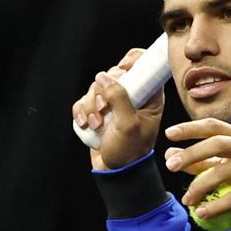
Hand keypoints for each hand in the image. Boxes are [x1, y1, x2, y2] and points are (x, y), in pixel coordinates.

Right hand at [71, 48, 164, 169]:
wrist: (115, 171)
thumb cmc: (130, 151)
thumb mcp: (128, 124)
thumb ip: (118, 98)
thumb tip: (103, 76)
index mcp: (149, 96)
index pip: (145, 65)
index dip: (134, 60)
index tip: (123, 68)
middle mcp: (132, 95)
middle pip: (114, 74)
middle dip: (103, 92)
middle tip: (103, 109)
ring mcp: (114, 102)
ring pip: (96, 87)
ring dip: (90, 105)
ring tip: (95, 124)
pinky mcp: (98, 110)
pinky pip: (84, 100)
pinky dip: (81, 111)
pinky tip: (84, 124)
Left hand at [164, 118, 230, 220]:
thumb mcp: (228, 164)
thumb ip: (201, 161)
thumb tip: (171, 156)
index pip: (214, 126)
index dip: (191, 128)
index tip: (169, 134)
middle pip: (218, 144)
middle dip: (192, 154)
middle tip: (172, 166)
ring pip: (224, 172)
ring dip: (201, 186)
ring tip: (187, 199)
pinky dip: (216, 206)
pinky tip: (202, 212)